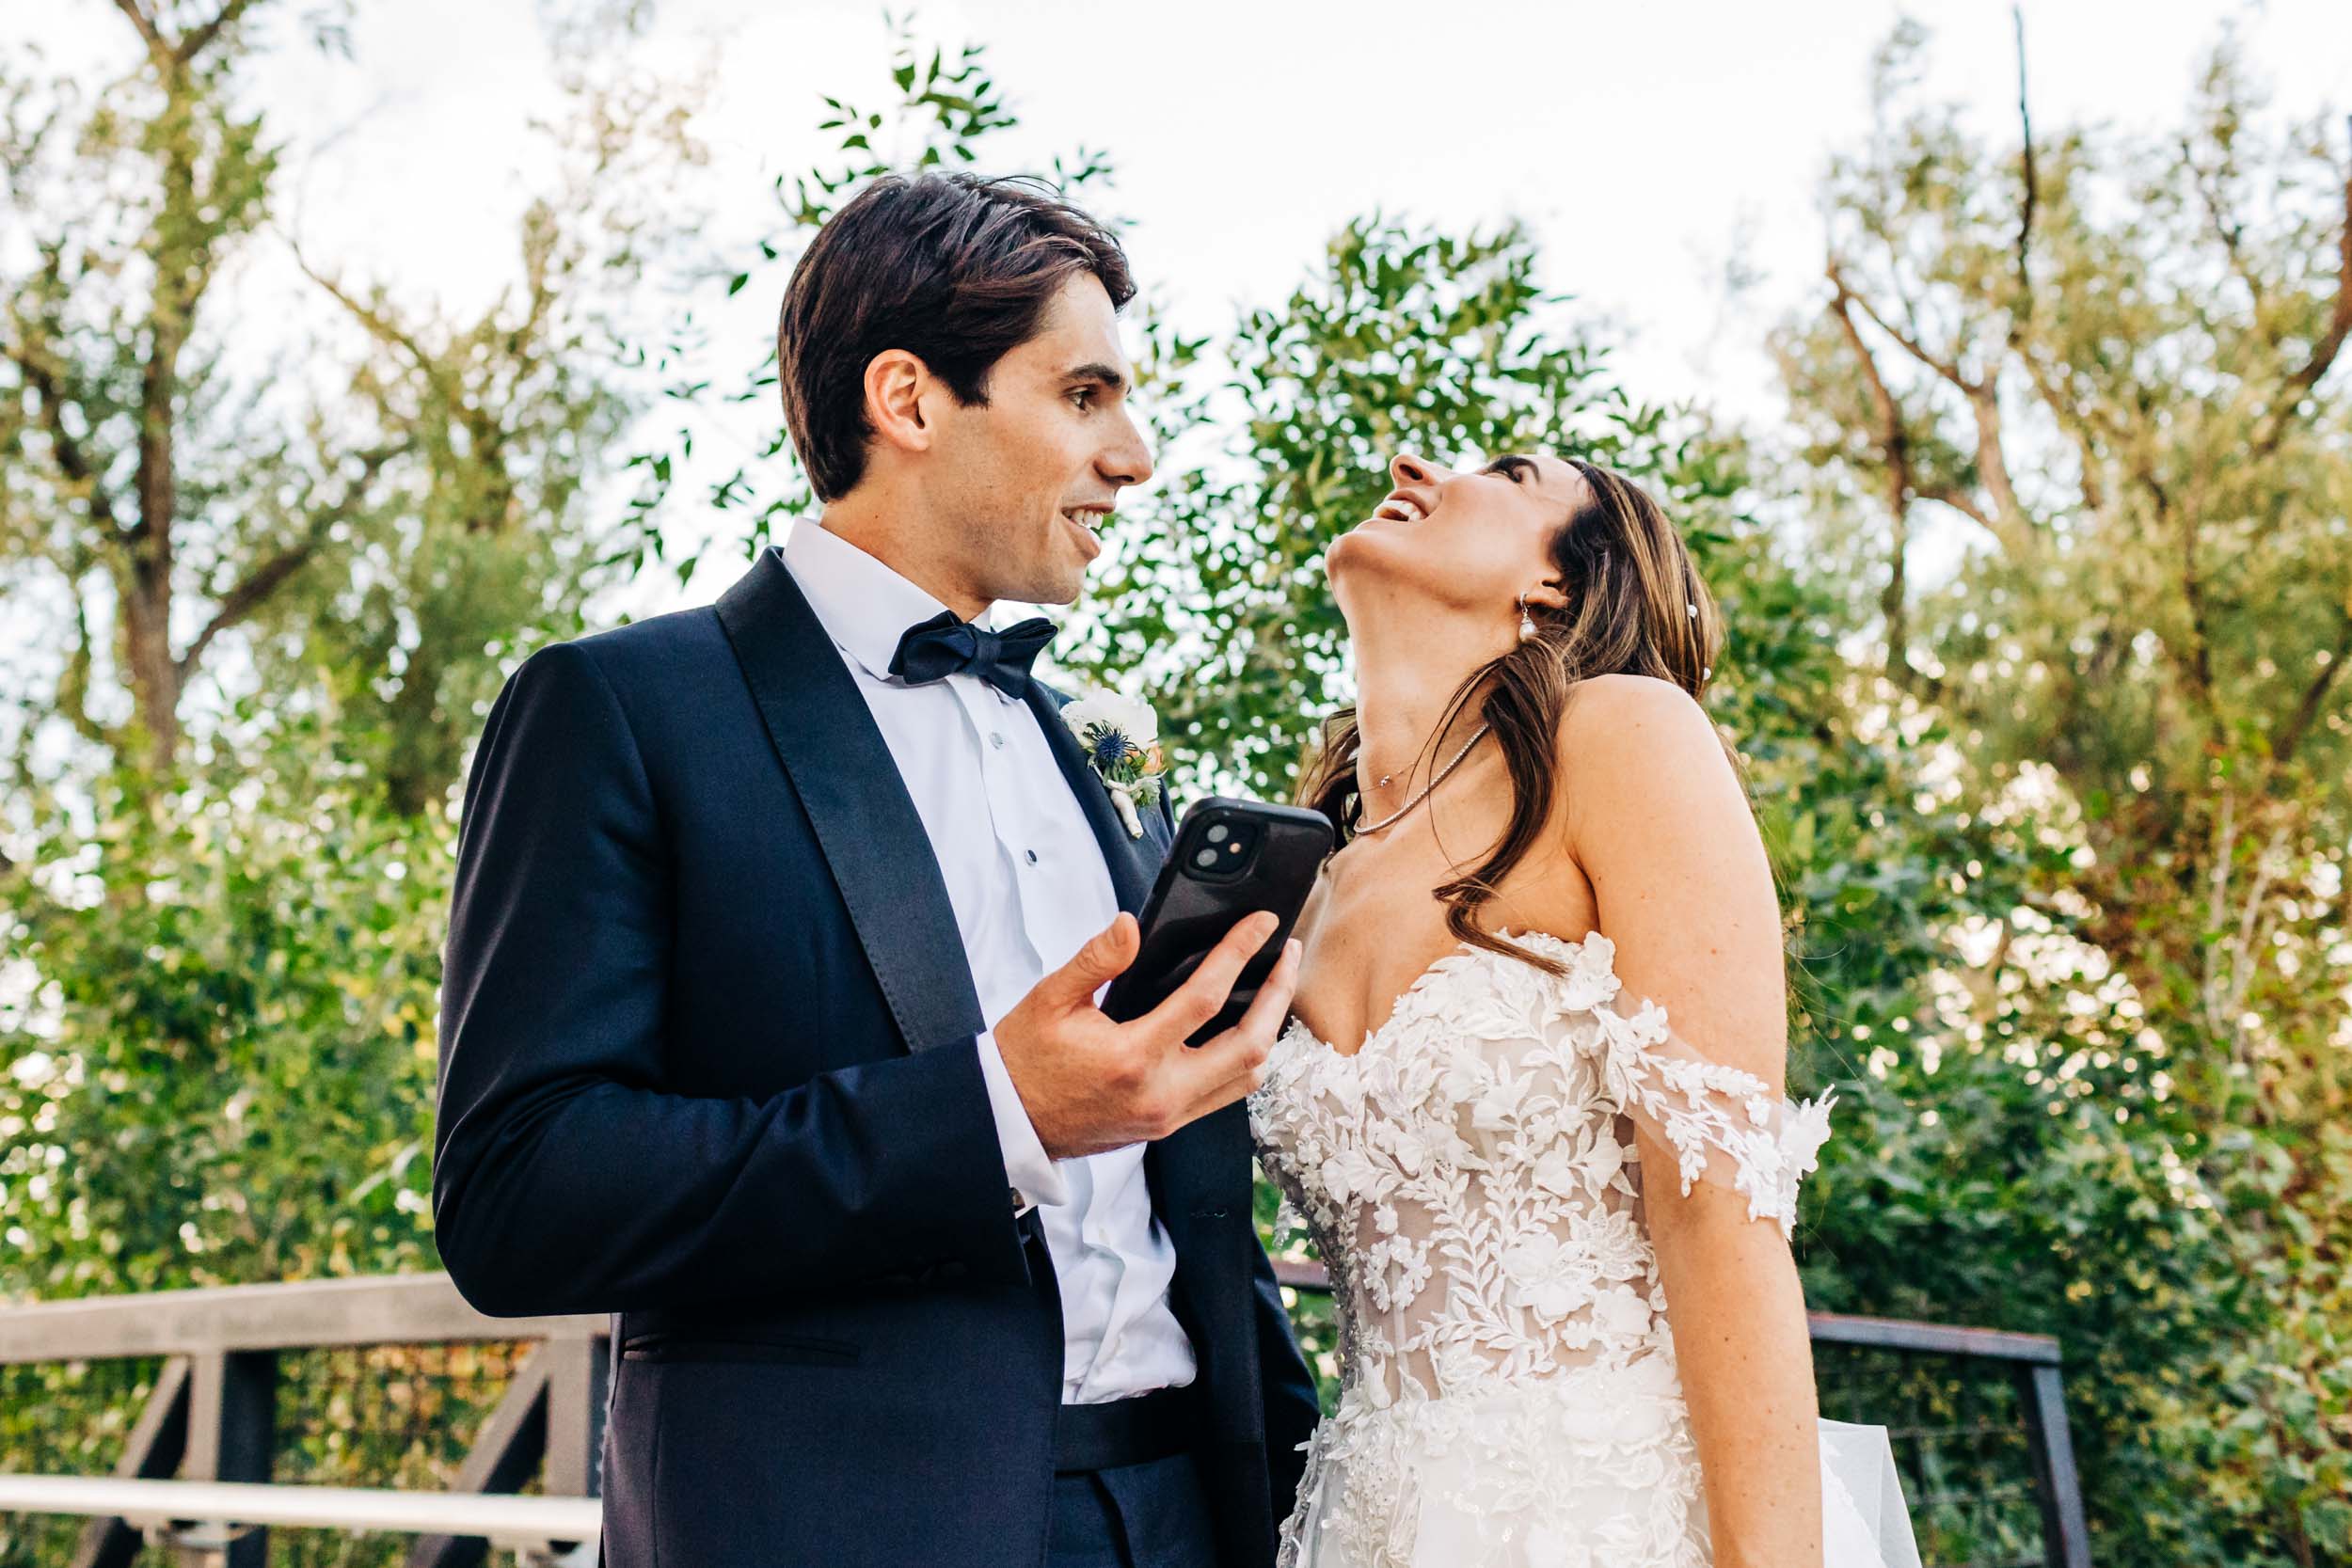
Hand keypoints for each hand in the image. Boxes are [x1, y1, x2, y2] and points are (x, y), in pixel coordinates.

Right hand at [993, 909, 1301, 1159]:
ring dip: (1270, 1030)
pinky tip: (1245, 1027)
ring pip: (1247, 1077)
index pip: (1206, 999)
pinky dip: (1246, 1058)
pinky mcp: (1167, 1126)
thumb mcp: (1048, 999)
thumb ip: (1095, 960)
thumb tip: (1131, 924)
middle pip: (1250, 1046)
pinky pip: (1225, 1094)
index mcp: (1131, 1058)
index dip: (1239, 953)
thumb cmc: (1025, 1059)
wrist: (1008, 1122)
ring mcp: (1168, 1116)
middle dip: (1278, 994)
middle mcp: (1160, 1094)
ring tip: (1275, 988)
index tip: (1262, 924)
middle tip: (1287, 954)